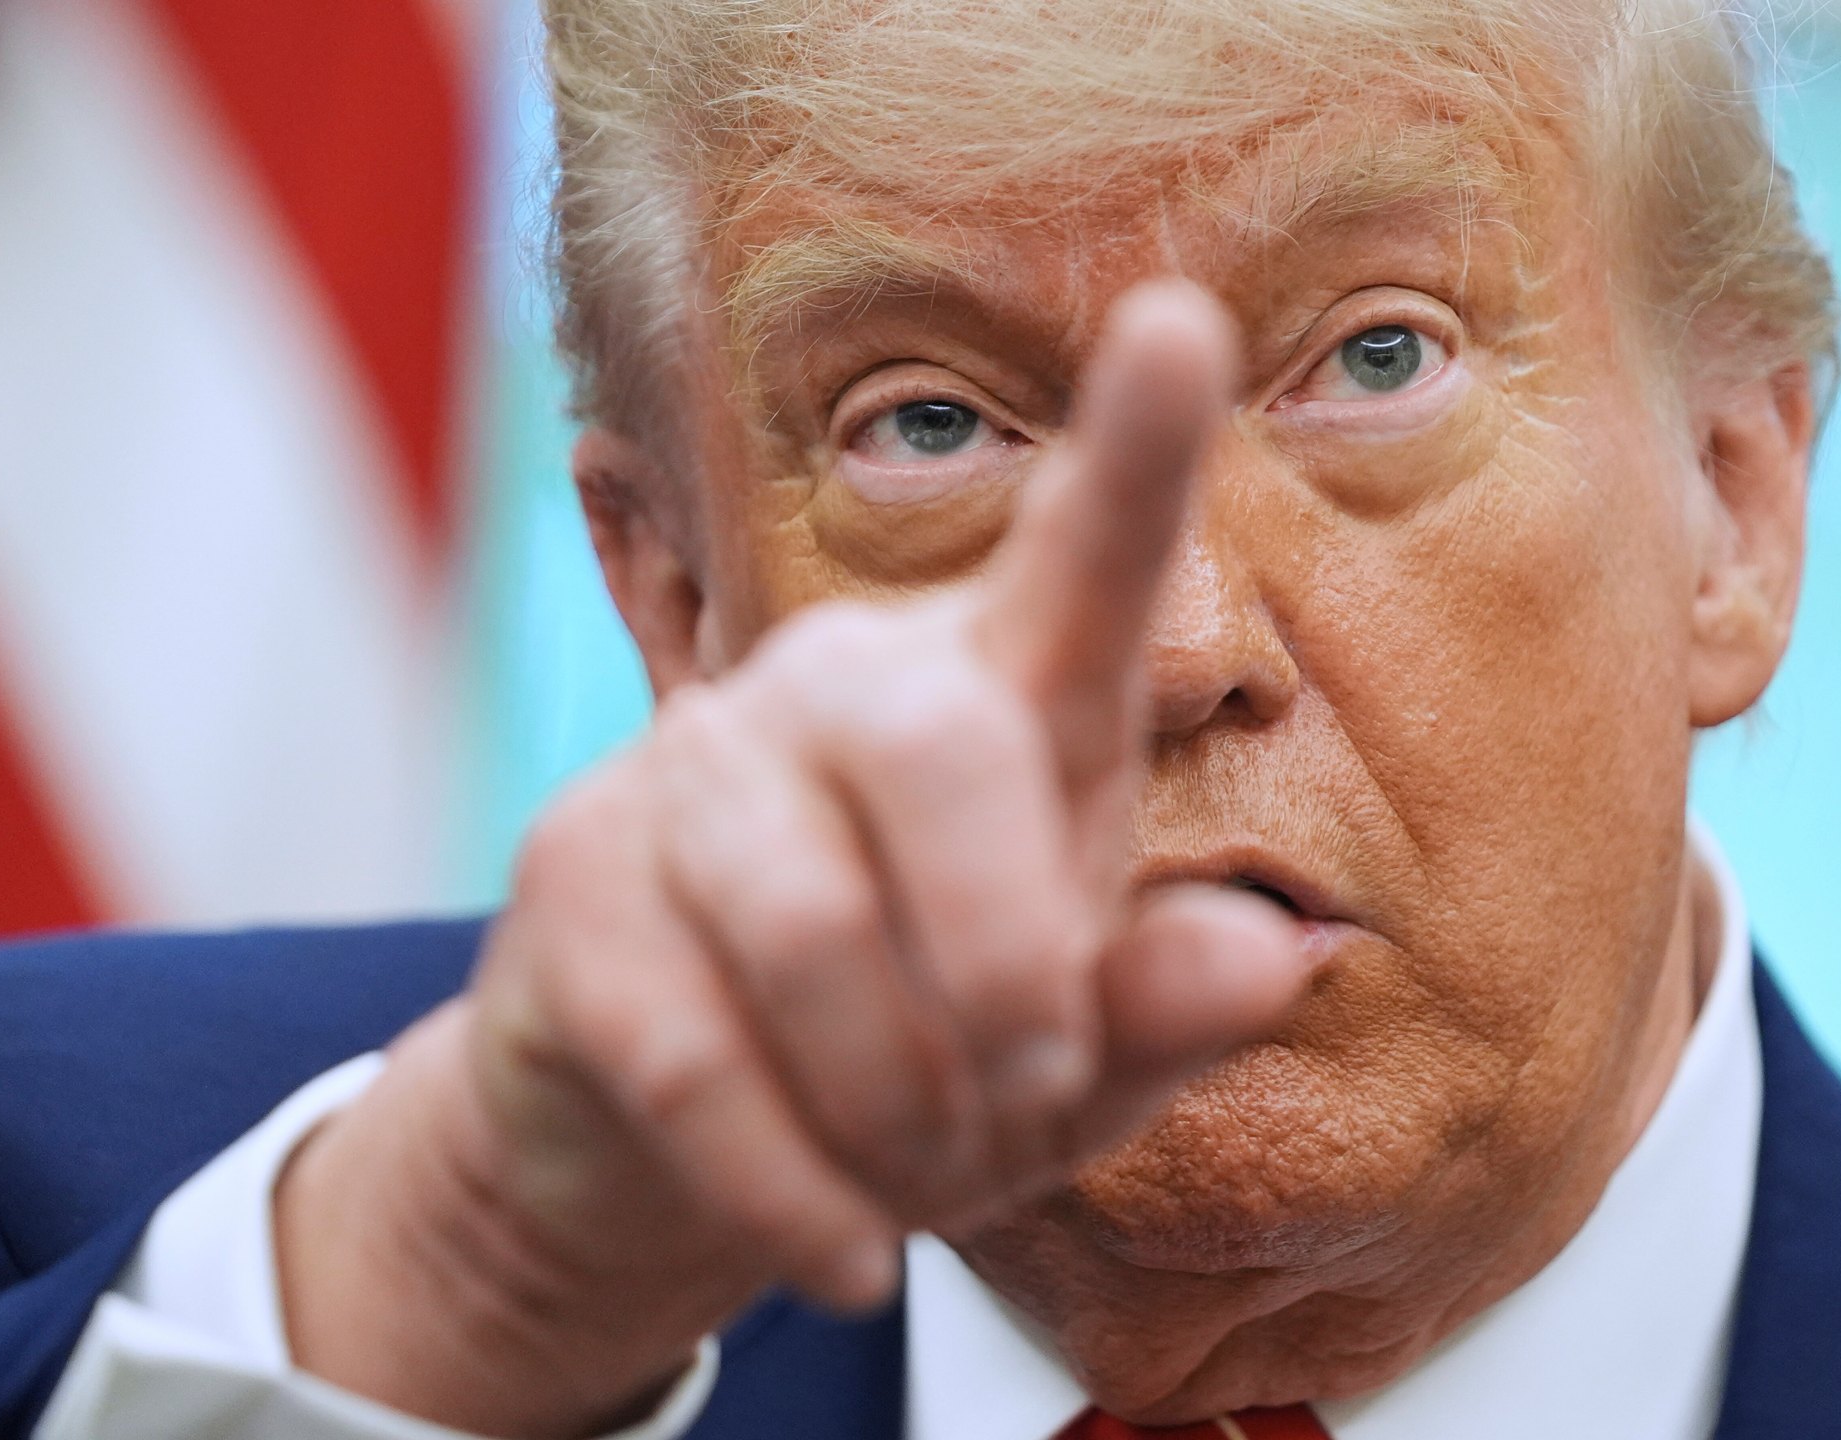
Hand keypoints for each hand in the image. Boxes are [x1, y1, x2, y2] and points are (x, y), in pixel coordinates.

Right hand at [272, 282, 1316, 1439]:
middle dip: (1007, 972)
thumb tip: (1265, 956)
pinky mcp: (575, 882)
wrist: (679, 1141)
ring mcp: (693, 769)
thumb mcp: (1076, 1055)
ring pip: (810, 928)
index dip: (1135, 445)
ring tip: (930, 1169)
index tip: (1180, 322)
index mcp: (1001, 698)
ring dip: (902, 1103)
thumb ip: (1165, 1006)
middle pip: (943, 756)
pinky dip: (795, 1186)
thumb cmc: (915, 1055)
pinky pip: (697, 1053)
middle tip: (1029, 1093)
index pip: (1082, 557)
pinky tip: (847, 1245)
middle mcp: (845, 687)